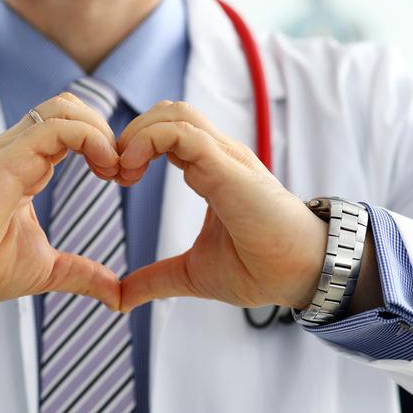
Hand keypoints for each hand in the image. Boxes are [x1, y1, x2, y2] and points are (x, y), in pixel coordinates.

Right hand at [0, 93, 121, 321]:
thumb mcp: (46, 269)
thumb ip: (82, 274)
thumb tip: (116, 295)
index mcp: (27, 166)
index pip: (71, 128)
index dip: (104, 144)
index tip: (124, 177)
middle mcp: (18, 151)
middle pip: (71, 108)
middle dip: (108, 131)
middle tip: (125, 170)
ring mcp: (9, 151)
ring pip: (64, 108)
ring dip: (101, 131)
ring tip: (115, 168)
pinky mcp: (3, 160)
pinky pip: (53, 128)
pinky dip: (88, 138)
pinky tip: (104, 167)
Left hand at [117, 101, 328, 312]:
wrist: (300, 276)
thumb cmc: (258, 269)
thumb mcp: (191, 274)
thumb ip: (155, 280)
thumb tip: (121, 300)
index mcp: (209, 170)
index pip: (165, 133)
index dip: (133, 148)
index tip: (114, 180)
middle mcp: (217, 156)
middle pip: (166, 112)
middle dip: (129, 134)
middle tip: (112, 173)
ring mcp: (225, 157)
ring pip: (174, 113)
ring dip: (138, 134)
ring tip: (122, 171)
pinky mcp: (229, 167)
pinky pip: (184, 132)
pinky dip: (150, 140)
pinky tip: (132, 170)